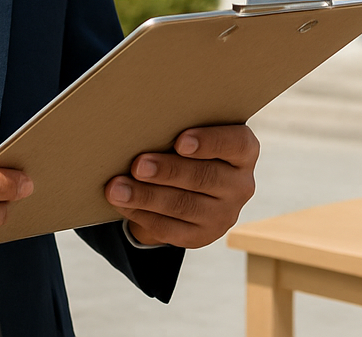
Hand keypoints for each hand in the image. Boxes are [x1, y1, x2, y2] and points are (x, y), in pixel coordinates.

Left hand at [104, 125, 258, 248]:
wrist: (189, 187)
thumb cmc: (186, 147)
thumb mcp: (193, 133)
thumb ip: (179, 128)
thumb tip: (144, 124)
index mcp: (244, 151)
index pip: (236, 144)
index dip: (209, 142)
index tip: (180, 141)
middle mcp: (240, 184)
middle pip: (204, 177)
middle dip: (167, 171)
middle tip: (137, 165)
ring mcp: (224, 214)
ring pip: (183, 205)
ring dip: (147, 196)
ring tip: (117, 188)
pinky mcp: (202, 236)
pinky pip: (170, 228)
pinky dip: (142, 214)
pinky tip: (122, 204)